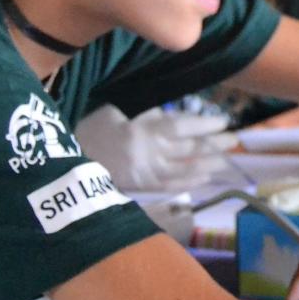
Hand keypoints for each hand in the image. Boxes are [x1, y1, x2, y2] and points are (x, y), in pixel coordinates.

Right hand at [74, 106, 232, 190]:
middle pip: (188, 149)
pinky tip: (204, 179)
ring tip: (226, 161)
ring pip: (183, 170)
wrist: (64, 162)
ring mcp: (144, 173)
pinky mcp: (139, 187)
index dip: (205, 125)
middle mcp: (148, 153)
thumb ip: (147, 115)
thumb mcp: (117, 111)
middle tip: (235, 141)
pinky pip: (169, 187)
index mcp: (142, 130)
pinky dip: (188, 184)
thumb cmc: (89, 128)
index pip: (181, 127)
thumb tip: (175, 118)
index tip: (224, 122)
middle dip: (213, 145)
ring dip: (207, 165)